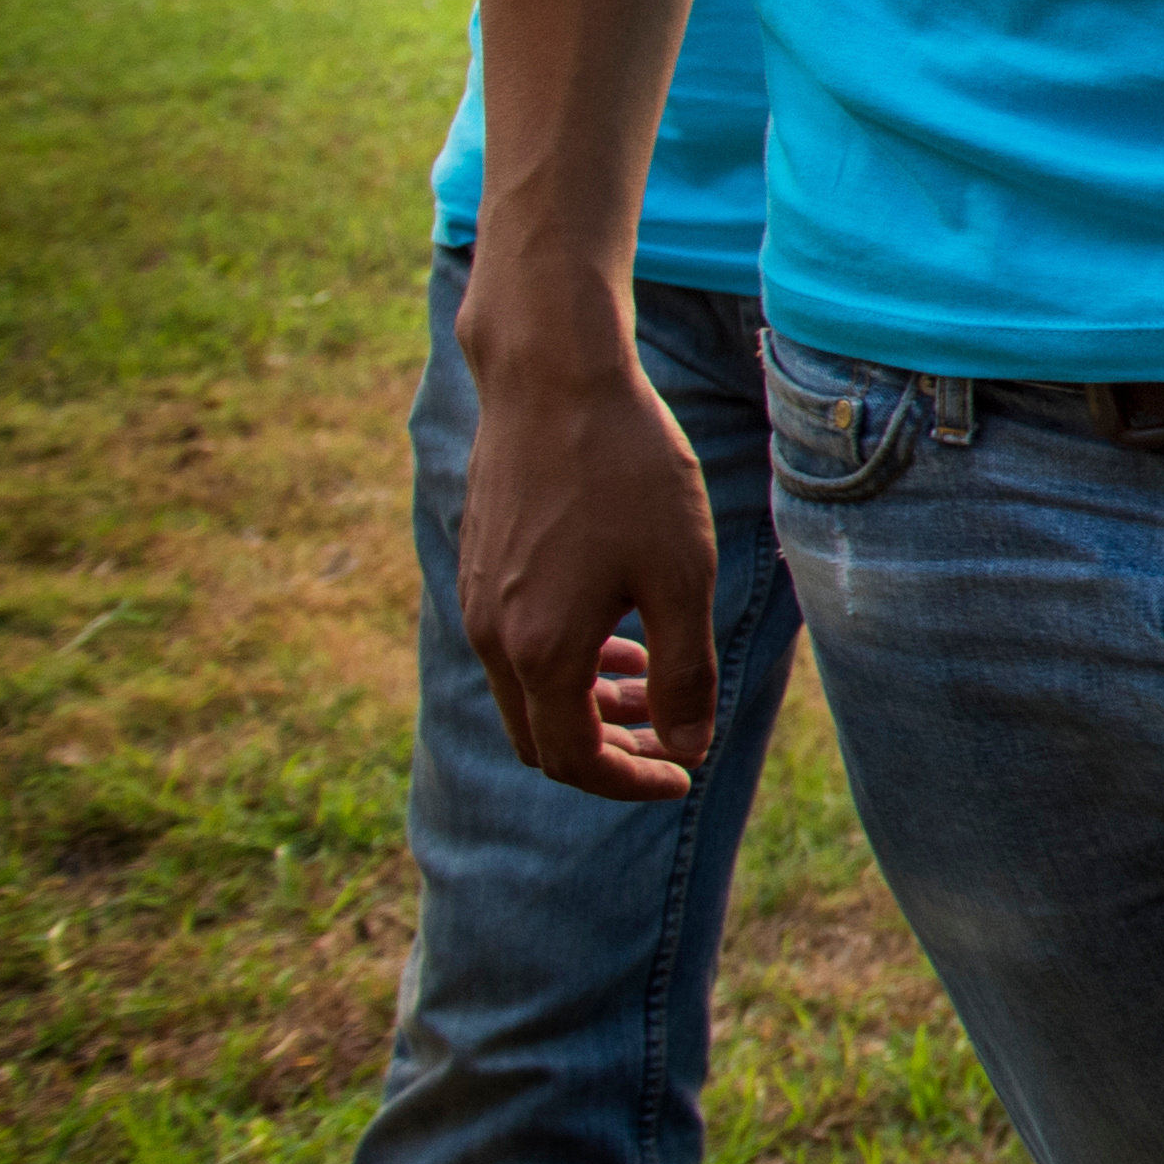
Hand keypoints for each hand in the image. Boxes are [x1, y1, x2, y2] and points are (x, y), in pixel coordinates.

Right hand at [453, 267, 715, 801]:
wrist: (552, 382)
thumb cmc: (629, 473)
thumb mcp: (681, 576)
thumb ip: (684, 673)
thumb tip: (688, 748)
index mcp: (539, 651)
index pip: (572, 760)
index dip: (629, 781)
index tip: (683, 776)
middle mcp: (492, 634)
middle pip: (540, 736)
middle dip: (608, 751)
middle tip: (673, 740)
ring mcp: (476, 598)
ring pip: (526, 689)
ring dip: (587, 704)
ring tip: (650, 686)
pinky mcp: (478, 564)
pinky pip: (514, 643)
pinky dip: (564, 660)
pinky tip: (618, 633)